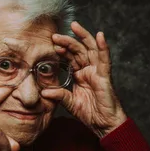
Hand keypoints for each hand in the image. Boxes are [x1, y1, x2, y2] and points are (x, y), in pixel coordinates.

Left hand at [42, 21, 127, 137]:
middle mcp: (89, 70)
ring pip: (91, 49)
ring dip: (83, 37)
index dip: (62, 50)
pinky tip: (100, 36)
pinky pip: (105, 60)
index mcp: (80, 75)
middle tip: (55, 35)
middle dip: (68, 41)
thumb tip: (44, 92)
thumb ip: (59, 95)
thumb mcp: (70, 103)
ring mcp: (98, 72)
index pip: (70, 58)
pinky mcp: (105, 76)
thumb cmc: (90, 113)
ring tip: (74, 26)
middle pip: (79, 50)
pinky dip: (103, 47)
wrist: (104, 124)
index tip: (51, 44)